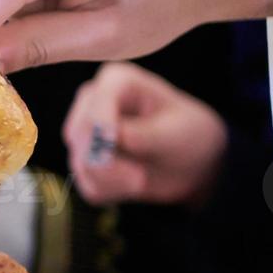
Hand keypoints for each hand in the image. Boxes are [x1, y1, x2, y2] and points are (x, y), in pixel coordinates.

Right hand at [63, 63, 227, 205]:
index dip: (101, 121)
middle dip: (108, 161)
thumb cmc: (188, 134)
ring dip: (112, 180)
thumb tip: (106, 140)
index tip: (112, 141)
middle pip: (81, 133)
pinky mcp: (83, 161)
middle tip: (139, 178)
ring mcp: (84, 134)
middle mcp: (93, 103)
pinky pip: (86, 184)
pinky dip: (110, 191)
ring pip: (81, 163)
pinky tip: (131, 185)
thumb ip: (142, 134)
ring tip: (141, 180)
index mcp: (118, 81)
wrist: (191, 161)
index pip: (98, 99)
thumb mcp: (176, 132)